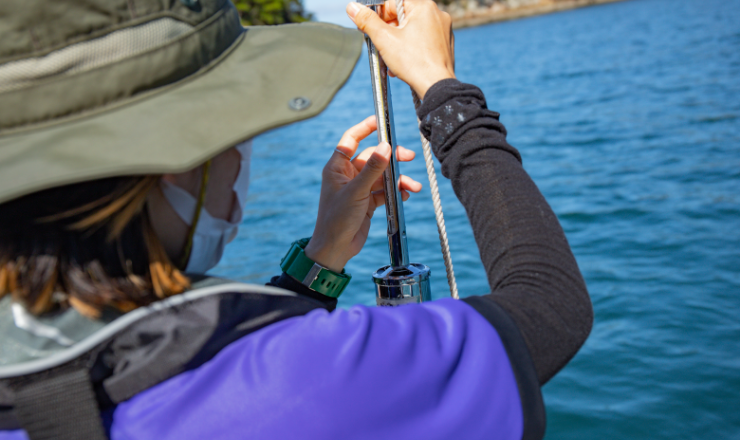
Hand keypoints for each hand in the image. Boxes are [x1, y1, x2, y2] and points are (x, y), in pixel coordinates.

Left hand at [304, 116, 421, 271]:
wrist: (336, 248)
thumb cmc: (337, 219)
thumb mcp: (356, 191)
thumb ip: (373, 169)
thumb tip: (385, 146)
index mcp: (337, 167)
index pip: (351, 140)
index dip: (365, 128)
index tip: (380, 120)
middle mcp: (348, 175)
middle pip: (373, 158)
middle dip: (391, 158)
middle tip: (409, 156)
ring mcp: (358, 189)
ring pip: (382, 176)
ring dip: (398, 180)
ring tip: (413, 186)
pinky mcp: (367, 202)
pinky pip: (385, 191)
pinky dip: (396, 192)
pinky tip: (405, 195)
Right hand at [346, 0, 454, 98]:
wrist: (436, 86)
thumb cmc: (413, 62)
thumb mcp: (384, 39)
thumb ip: (367, 21)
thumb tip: (352, 7)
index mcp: (424, 6)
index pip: (393, 2)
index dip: (379, 15)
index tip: (371, 29)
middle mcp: (437, 14)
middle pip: (404, 15)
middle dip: (389, 30)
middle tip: (381, 44)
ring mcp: (444, 29)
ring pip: (413, 29)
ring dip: (399, 41)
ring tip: (392, 57)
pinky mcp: (445, 44)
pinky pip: (424, 40)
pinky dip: (412, 48)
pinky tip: (405, 62)